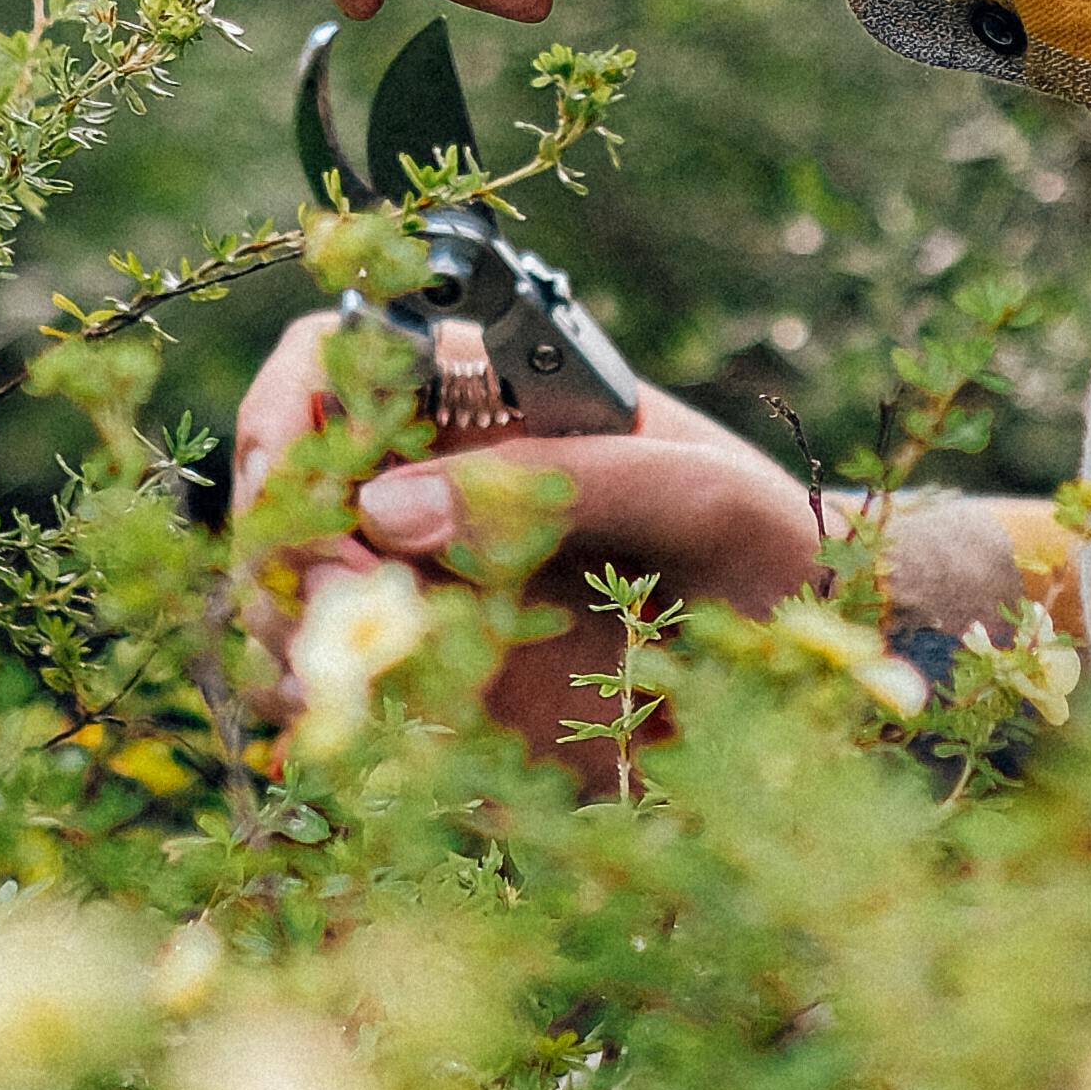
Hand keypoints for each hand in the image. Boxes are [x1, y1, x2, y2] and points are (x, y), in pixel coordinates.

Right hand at [236, 309, 833, 747]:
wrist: (809, 656)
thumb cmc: (758, 536)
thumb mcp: (684, 489)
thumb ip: (547, 485)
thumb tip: (384, 510)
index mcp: (482, 405)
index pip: (334, 362)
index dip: (289, 407)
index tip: (294, 480)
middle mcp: (428, 489)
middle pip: (281, 496)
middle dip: (284, 549)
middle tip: (358, 604)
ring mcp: (421, 590)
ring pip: (281, 601)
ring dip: (290, 638)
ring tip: (368, 675)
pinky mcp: (432, 689)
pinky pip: (332, 699)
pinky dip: (328, 714)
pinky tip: (384, 726)